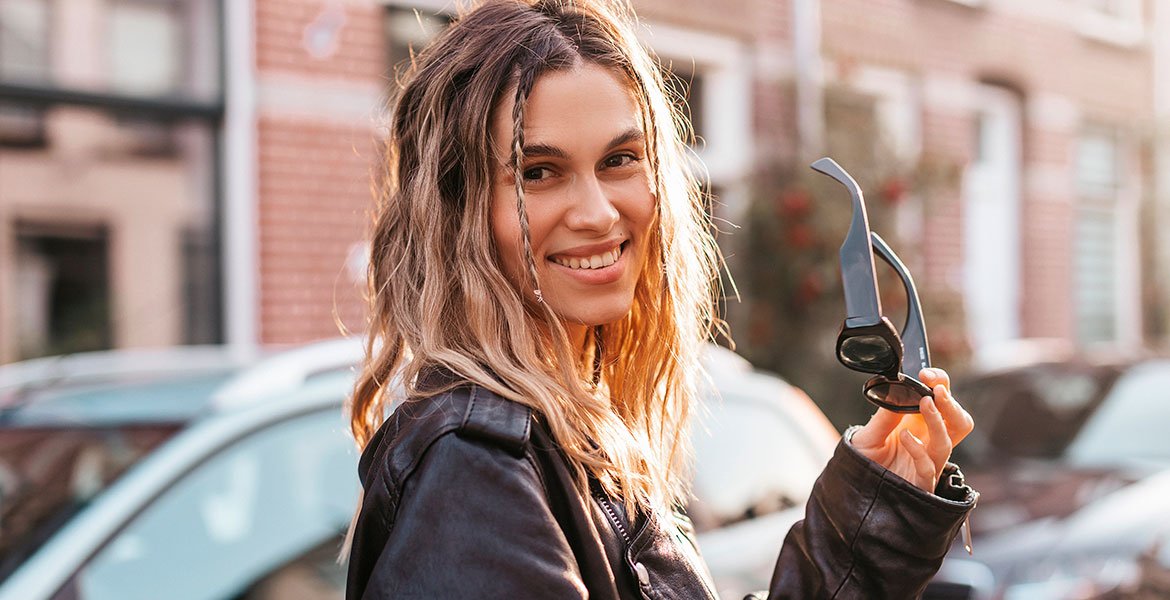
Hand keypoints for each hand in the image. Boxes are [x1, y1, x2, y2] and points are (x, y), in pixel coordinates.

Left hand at [849, 368, 974, 492]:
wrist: (853, 488)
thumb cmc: (863, 460)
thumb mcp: (868, 434)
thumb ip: (884, 415)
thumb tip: (896, 390)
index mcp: (919, 424)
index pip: (942, 401)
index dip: (941, 384)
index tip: (927, 374)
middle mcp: (927, 442)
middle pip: (959, 422)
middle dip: (952, 404)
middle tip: (937, 389)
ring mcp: (927, 463)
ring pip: (947, 442)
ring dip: (938, 421)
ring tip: (924, 403)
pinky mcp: (921, 483)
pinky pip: (928, 467)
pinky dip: (918, 449)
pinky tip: (903, 436)